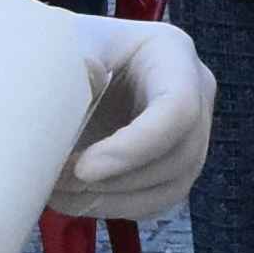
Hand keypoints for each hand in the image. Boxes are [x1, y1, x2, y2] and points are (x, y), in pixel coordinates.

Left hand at [48, 16, 217, 221]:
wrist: (59, 68)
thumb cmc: (63, 49)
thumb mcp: (60, 45)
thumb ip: (71, 63)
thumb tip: (90, 74)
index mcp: (171, 52)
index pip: (177, 109)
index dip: (134, 148)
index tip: (82, 169)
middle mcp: (194, 90)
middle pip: (179, 154)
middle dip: (118, 179)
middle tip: (60, 182)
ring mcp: (190, 130)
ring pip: (172, 185)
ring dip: (113, 200)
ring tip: (61, 193)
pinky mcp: (173, 163)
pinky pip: (157, 200)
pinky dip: (114, 207)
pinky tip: (74, 199)